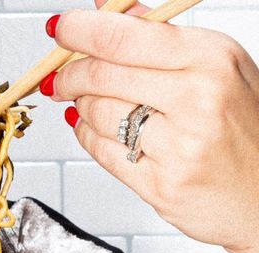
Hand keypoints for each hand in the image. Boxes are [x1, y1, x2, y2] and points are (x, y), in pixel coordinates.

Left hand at [47, 8, 258, 252]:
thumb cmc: (243, 127)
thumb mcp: (217, 67)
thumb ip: (160, 37)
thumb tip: (106, 8)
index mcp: (211, 58)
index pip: (125, 36)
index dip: (81, 31)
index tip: (60, 30)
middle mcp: (198, 99)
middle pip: (104, 75)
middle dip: (71, 74)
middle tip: (60, 76)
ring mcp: (179, 147)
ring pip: (99, 115)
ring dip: (81, 107)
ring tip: (86, 103)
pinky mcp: (161, 186)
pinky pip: (104, 154)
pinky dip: (89, 138)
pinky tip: (93, 129)